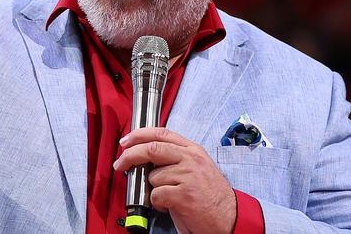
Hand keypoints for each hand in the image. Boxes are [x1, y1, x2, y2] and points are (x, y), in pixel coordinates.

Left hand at [114, 127, 235, 233]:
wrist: (230, 218)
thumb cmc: (210, 196)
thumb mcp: (196, 168)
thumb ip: (174, 159)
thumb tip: (144, 158)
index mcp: (192, 150)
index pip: (161, 133)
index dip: (139, 134)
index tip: (126, 140)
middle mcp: (191, 159)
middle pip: (152, 148)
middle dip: (131, 155)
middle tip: (120, 163)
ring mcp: (188, 175)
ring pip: (153, 177)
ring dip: (153, 189)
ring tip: (167, 196)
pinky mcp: (184, 194)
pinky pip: (157, 195)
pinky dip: (157, 202)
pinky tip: (169, 205)